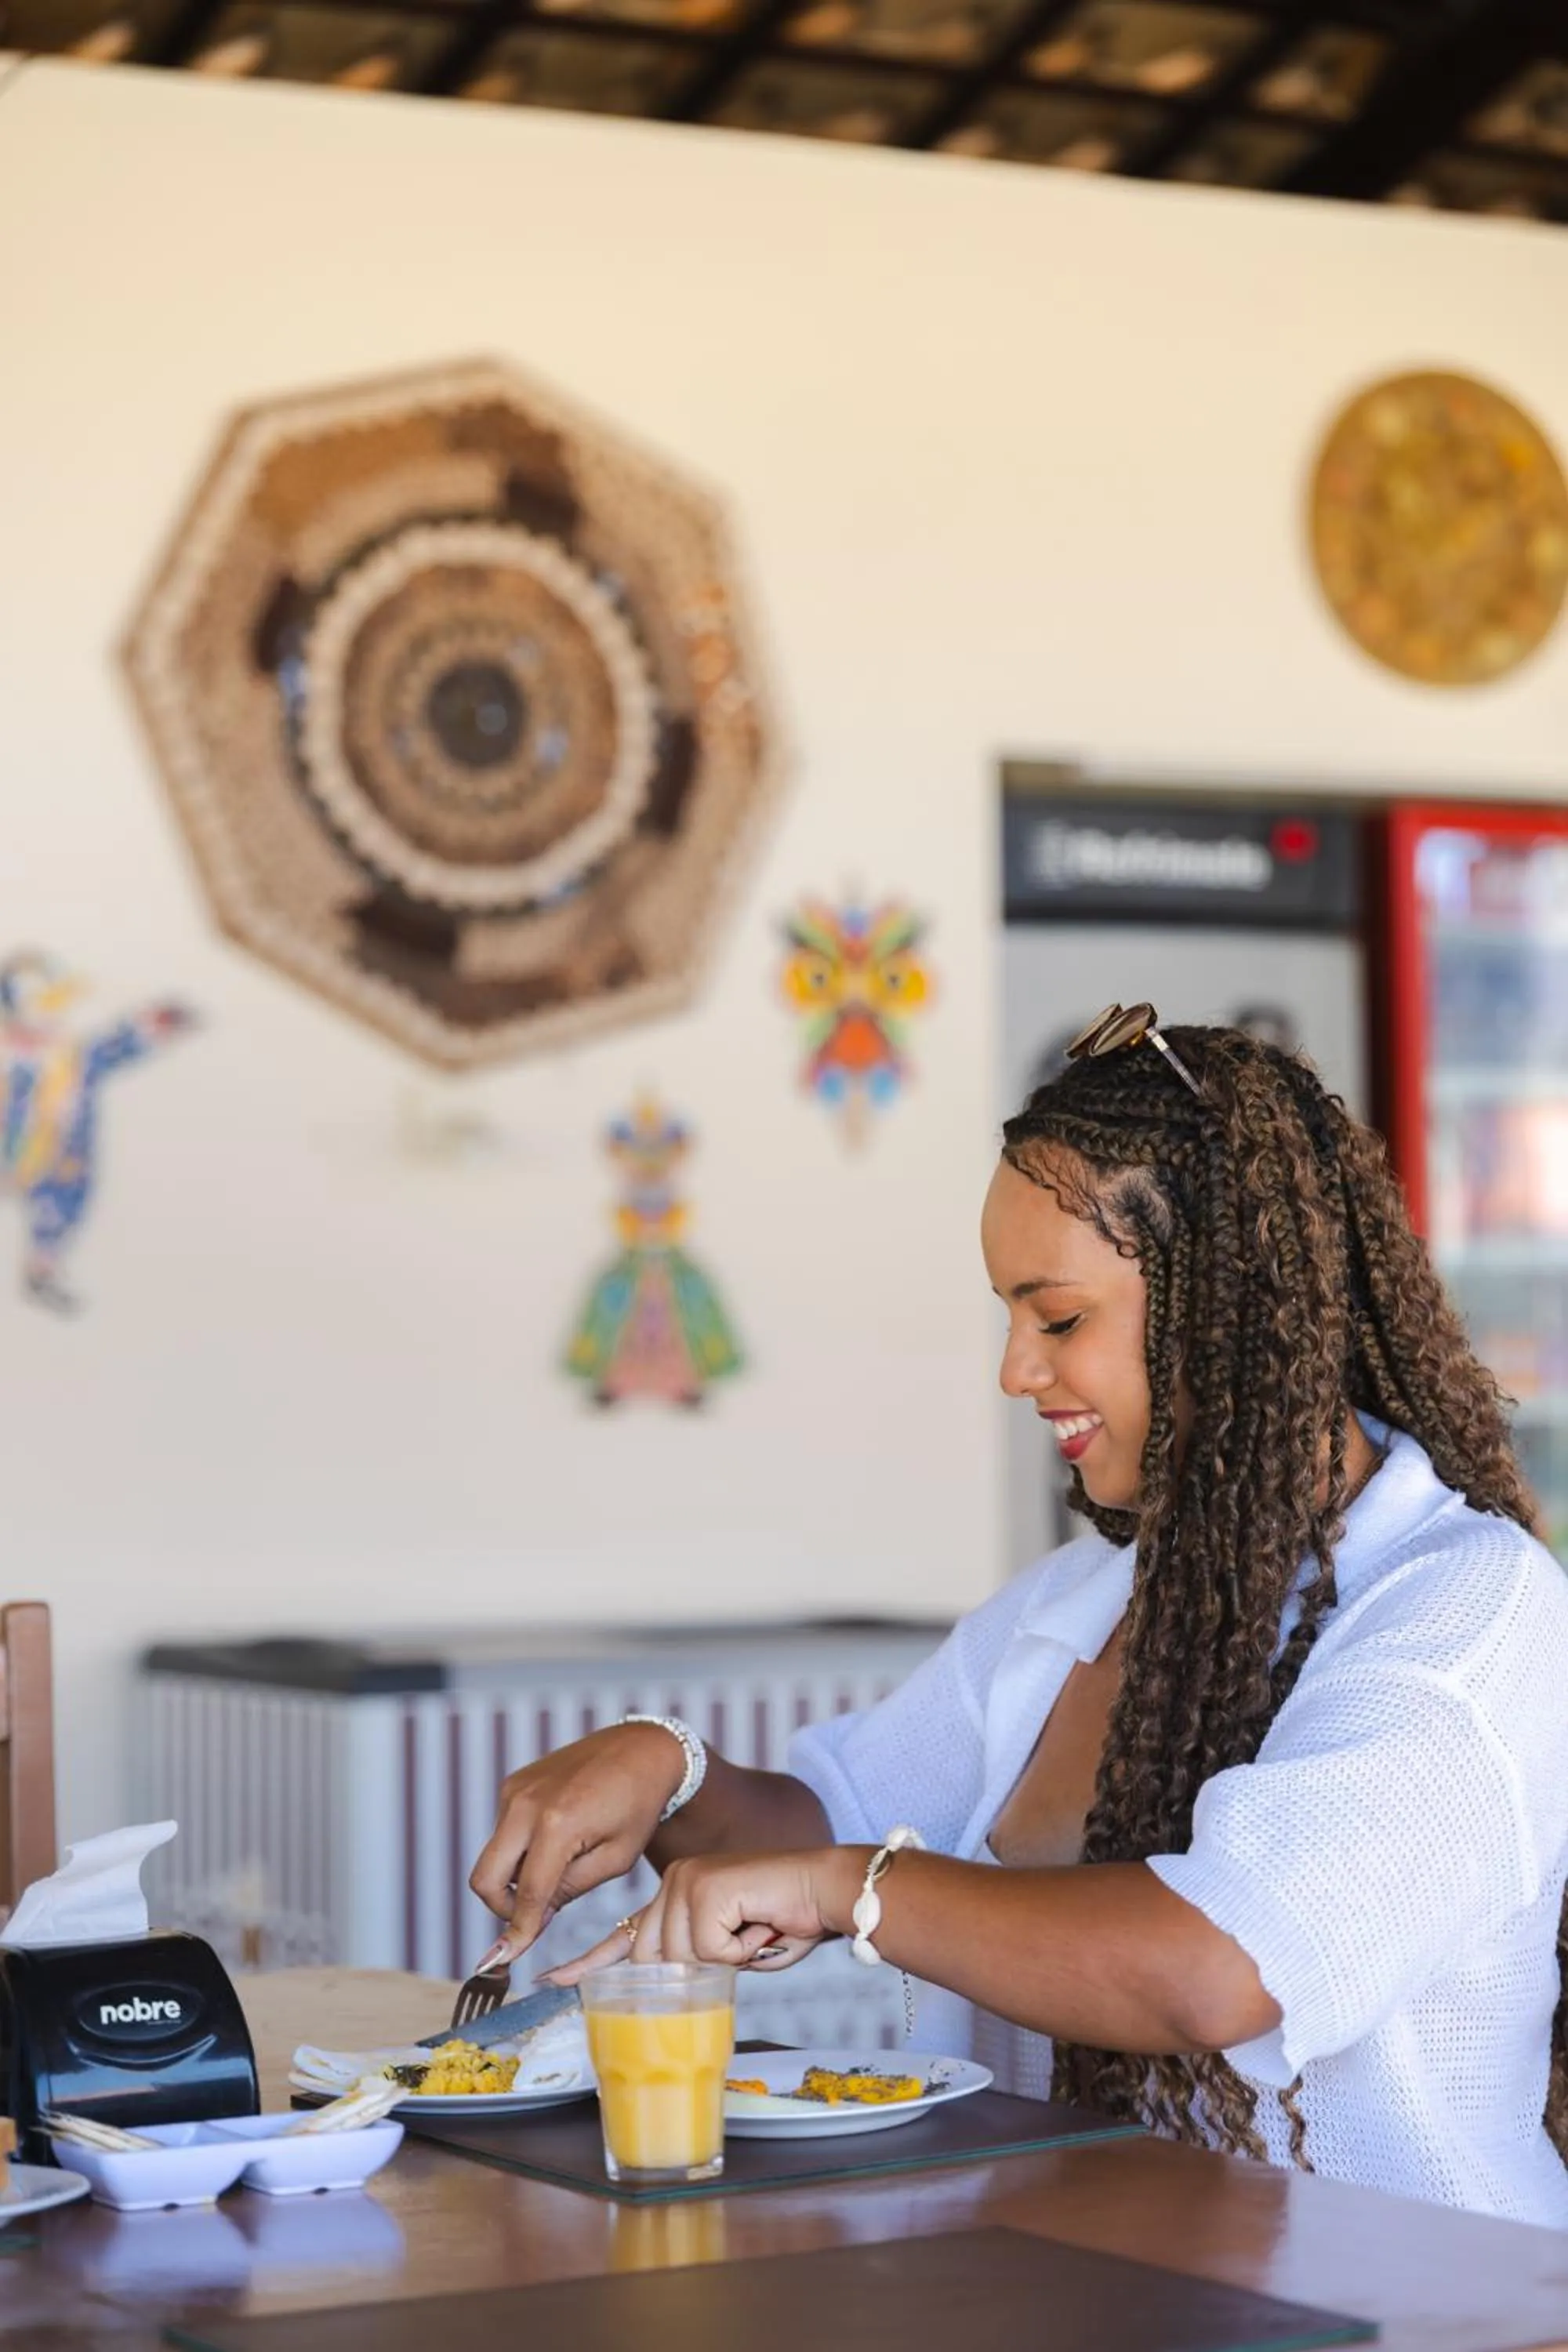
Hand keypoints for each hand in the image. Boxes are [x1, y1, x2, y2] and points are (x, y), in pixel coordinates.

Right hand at [468, 1724, 686, 1965]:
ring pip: (493, 1857)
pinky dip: (520, 1850)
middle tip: (533, 1916)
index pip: (527, 1894)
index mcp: (557, 1824)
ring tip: (560, 1868)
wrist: (640, 1749)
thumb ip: (568, 1891)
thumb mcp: (615, 1859)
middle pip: (485, 1878)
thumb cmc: (637, 1805)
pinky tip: (556, 1842)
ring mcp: (515, 1790)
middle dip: (502, 1908)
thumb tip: (531, 1919)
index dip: (518, 1932)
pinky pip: (503, 1832)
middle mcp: (526, 1803)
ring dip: (516, 1877)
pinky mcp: (513, 1783)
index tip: (507, 1959)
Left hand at [542, 1847, 865, 1983]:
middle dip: (697, 1972)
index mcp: (675, 1899)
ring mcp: (685, 1881)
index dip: (588, 1963)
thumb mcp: (731, 1953)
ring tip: (755, 1933)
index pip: (622, 1937)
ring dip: (727, 1960)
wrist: (823, 1891)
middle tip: (743, 1946)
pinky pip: (709, 1950)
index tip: (551, 1980)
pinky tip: (758, 1924)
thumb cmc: (786, 1922)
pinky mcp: (704, 1886)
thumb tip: (674, 1990)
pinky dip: (740, 1950)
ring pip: (679, 1960)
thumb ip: (697, 1965)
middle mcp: (673, 1884)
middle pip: (653, 1960)